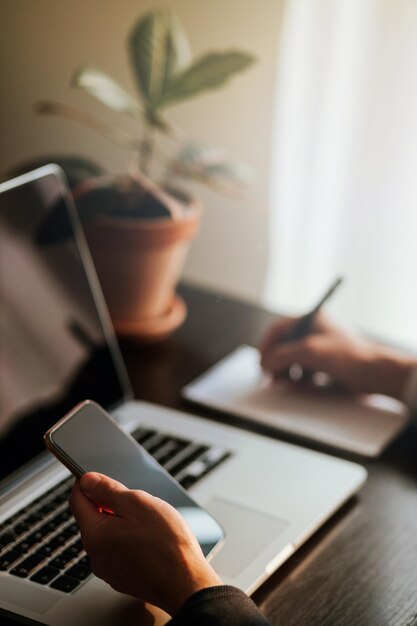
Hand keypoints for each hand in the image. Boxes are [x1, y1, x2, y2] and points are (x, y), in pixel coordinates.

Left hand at [70, 472, 221, 615]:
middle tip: (138, 503)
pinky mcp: (123, 579)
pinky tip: (151, 541)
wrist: (186, 583)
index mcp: (95, 535)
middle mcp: (96, 556)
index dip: (87, 483)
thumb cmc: (166, 544)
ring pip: (109, 534)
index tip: (98, 477)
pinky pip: (119, 551)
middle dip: (111, 505)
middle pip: (94, 518)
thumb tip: (87, 480)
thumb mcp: (137, 503)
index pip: (77, 500)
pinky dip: (130, 541)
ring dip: (123, 523)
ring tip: (149, 524)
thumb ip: (108, 490)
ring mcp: (109, 570)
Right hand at [259, 312, 416, 399]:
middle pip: (283, 347)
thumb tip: (266, 364)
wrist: (375, 374)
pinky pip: (304, 374)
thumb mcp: (308, 351)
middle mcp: (313, 332)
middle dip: (276, 364)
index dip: (267, 345)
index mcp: (310, 319)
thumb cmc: (347, 356)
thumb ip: (282, 355)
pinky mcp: (325, 366)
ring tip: (290, 384)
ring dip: (288, 375)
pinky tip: (308, 387)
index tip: (261, 362)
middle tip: (272, 378)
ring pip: (292, 363)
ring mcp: (319, 350)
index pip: (279, 329)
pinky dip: (302, 382)